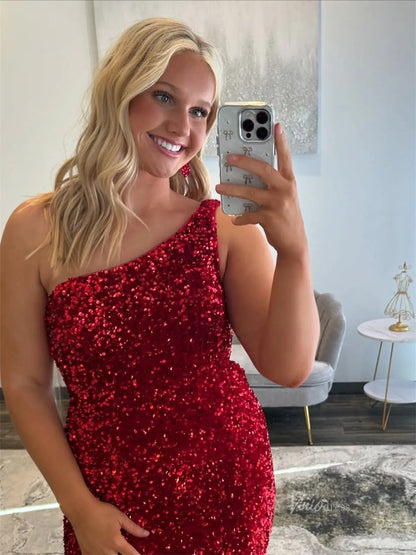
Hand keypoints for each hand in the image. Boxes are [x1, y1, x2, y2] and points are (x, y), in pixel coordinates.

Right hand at [67, 498, 149, 554]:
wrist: (81, 510)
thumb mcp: (120, 517)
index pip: (131, 554)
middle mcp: (106, 551)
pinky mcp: (86, 552)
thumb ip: (133, 528)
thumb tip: (146, 534)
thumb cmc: (102, 511)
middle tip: (125, 551)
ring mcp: (95, 553)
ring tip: (115, 551)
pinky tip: (103, 552)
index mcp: (116, 542)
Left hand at [216, 123, 307, 259]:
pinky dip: (240, 217)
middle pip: (263, 169)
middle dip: (244, 161)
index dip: (280, 141)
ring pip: (250, 192)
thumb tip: (245, 177)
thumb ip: (269, 185)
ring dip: (232, 190)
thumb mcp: (282, 197)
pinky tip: (234, 218)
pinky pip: (249, 214)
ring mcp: (278, 203)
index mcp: (288, 181)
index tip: (274, 125)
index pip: (284, 157)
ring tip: (219, 188)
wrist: (294, 243)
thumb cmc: (285, 217)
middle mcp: (285, 189)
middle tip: (229, 158)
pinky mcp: (270, 218)